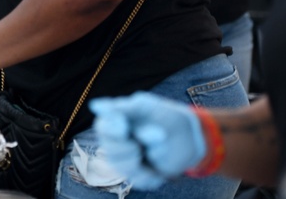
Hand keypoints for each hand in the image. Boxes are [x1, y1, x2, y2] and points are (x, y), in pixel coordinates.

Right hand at [89, 92, 205, 189]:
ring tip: (157, 145)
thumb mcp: (145, 106)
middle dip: (129, 145)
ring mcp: (128, 161)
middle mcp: (116, 144)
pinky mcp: (140, 176)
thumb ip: (122, 107)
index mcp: (114, 124)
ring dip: (142, 157)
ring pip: (122, 167)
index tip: (124, 126)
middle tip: (153, 134)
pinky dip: (152, 172)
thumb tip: (95, 105)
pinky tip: (159, 161)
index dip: (112, 129)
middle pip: (110, 150)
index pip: (103, 128)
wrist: (189, 135)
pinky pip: (139, 180)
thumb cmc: (163, 116)